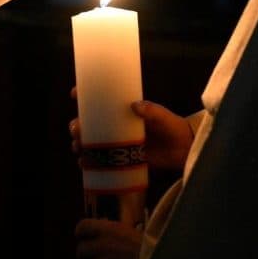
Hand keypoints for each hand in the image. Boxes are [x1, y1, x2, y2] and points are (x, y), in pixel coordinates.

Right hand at [69, 90, 192, 172]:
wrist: (182, 150)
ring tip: (79, 147)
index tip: (75, 94)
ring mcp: (116, 144)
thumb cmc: (172, 127)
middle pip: (88, 124)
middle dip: (77, 125)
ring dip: (79, 144)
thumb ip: (151, 110)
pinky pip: (99, 162)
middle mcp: (115, 126)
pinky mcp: (120, 160)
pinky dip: (89, 163)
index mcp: (122, 111)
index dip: (84, 96)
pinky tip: (85, 164)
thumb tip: (135, 105)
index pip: (100, 101)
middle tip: (78, 129)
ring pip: (90, 142)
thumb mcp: (162, 116)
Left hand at [75, 218, 141, 258]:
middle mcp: (102, 245)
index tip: (81, 235)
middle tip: (89, 257)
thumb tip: (104, 230)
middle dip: (84, 254)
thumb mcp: (132, 232)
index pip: (83, 226)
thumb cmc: (151, 249)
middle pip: (80, 249)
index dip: (81, 231)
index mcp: (109, 230)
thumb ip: (115, 232)